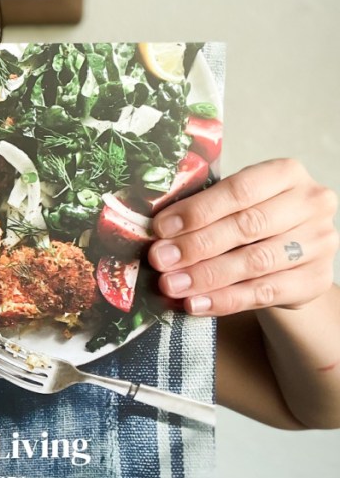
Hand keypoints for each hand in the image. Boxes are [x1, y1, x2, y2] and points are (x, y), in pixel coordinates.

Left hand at [149, 158, 338, 315]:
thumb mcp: (232, 204)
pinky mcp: (316, 279)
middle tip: (160, 260)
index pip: (239, 190)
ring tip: (171, 285)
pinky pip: (265, 292)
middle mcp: (310, 203)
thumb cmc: (251, 219)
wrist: (289, 254)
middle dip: (196, 245)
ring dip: (206, 276)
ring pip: (255, 262)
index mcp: (286, 173)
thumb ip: (203, 210)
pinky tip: (196, 303)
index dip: (197, 211)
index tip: (161, 228)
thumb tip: (157, 232)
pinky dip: (226, 300)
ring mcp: (319, 242)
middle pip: (246, 226)